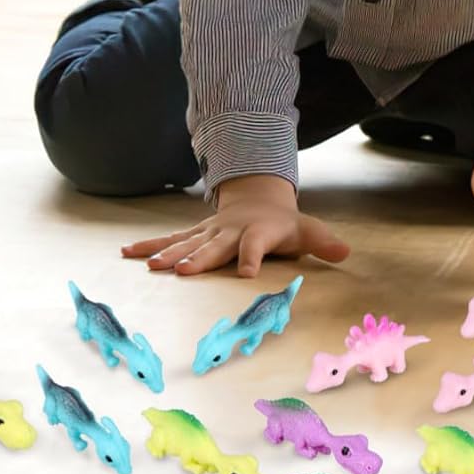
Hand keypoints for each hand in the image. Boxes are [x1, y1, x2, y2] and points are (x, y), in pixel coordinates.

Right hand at [120, 175, 349, 277]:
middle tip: (182, 272)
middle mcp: (229, 231)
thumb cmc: (284, 224)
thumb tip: (346, 251)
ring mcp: (209, 233)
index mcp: (258, 232)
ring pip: (186, 243)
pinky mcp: (194, 235)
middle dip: (199, 258)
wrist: (259, 199)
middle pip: (214, 247)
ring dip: (167, 255)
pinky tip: (127, 254)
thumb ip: (323, 242)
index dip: (253, 258)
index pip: (256, 246)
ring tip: (148, 267)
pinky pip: (169, 241)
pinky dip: (148, 246)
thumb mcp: (307, 231)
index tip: (249, 274)